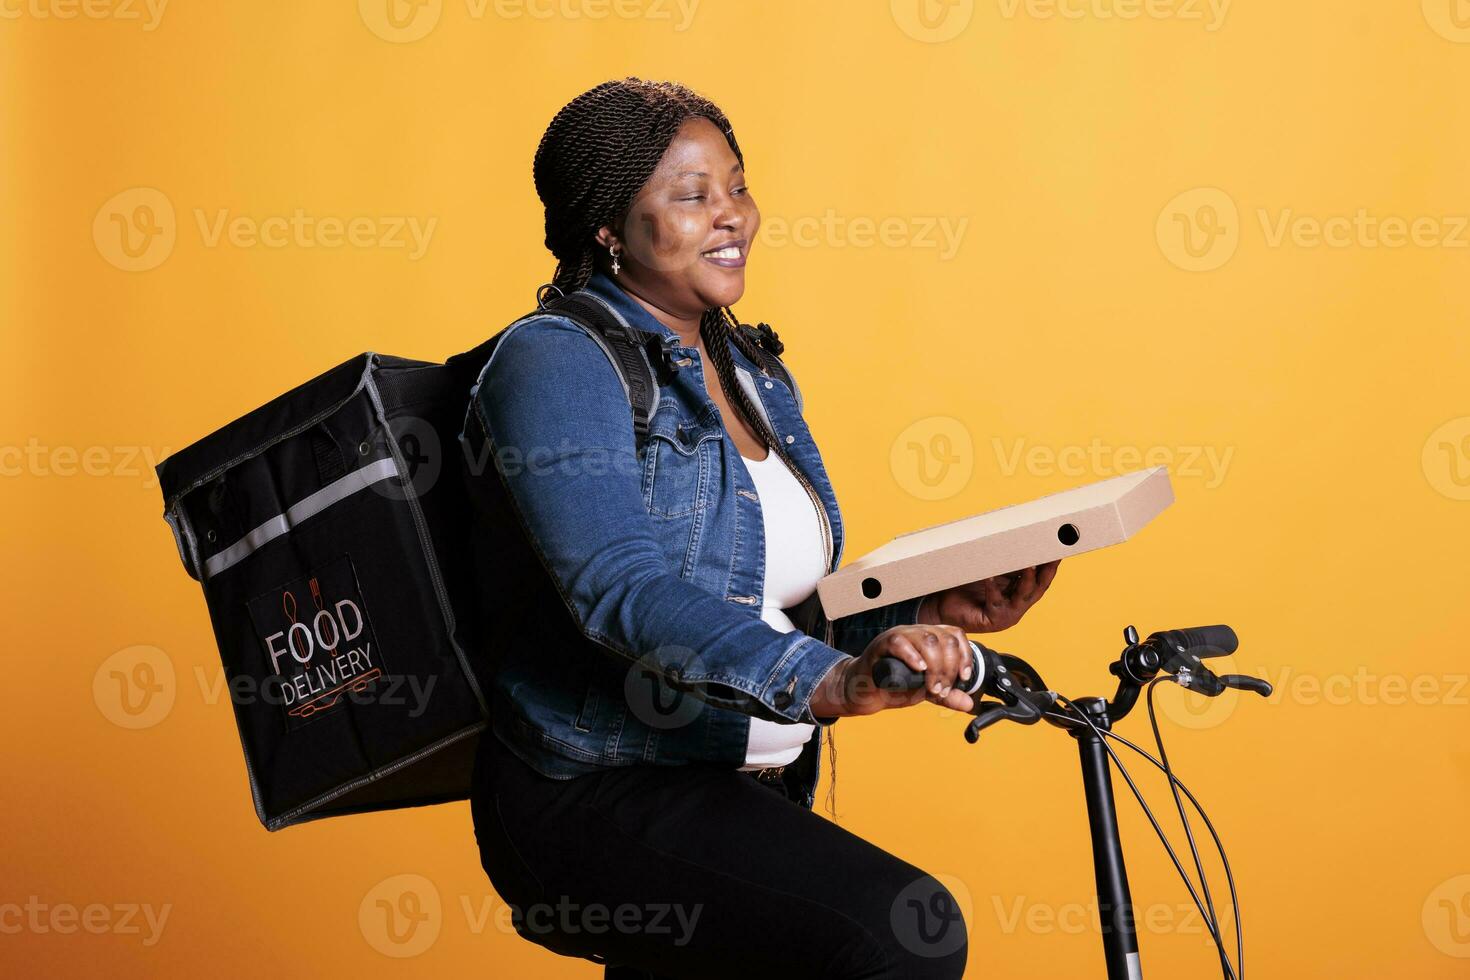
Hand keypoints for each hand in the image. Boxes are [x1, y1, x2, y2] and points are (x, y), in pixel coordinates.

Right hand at [808, 624, 975, 717]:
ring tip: (931, 687)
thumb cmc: (893, 687)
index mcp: (929, 639)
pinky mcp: (881, 645)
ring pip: (926, 640)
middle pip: (943, 639)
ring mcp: (899, 637)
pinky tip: (919, 670)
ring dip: (935, 667)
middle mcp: (916, 633)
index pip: (955, 635)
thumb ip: (947, 695)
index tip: (964, 677)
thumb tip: (969, 703)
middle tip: (942, 689)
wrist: (865, 692)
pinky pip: (898, 643)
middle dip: (949, 668)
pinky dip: (912, 656)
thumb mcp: (926, 691)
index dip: (964, 655)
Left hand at [917, 560, 1060, 632]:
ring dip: (1027, 580)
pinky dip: (994, 587)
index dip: (1051, 564)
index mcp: (1020, 592)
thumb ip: (1004, 559)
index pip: (1041, 577)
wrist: (941, 606)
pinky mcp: (993, 621)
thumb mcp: (989, 569)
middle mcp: (1018, 605)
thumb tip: (1015, 534)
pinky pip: (995, 601)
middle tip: (1052, 555)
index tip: (1059, 548)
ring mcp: (1007, 615)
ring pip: (1022, 596)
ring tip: (1028, 565)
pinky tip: (991, 576)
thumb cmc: (964, 585)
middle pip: (1039, 587)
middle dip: (1047, 571)